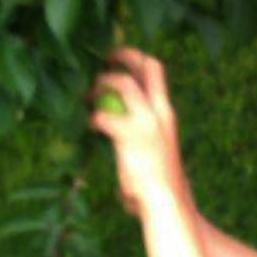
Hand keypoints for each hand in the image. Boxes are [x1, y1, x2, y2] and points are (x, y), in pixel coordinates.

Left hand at [88, 49, 194, 219]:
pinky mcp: (129, 135)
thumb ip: (142, 137)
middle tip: (102, 57)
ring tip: (88, 94)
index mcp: (166, 113)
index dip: (136, 58)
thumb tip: (119, 132)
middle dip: (122, 54)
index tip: (117, 58)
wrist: (168, 202)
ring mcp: (146, 121)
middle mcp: (159, 111)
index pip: (156, 71)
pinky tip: (89, 126)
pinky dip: (93, 118)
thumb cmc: (161, 184)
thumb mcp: (157, 151)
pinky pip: (103, 116)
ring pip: (122, 83)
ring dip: (101, 83)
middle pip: (145, 65)